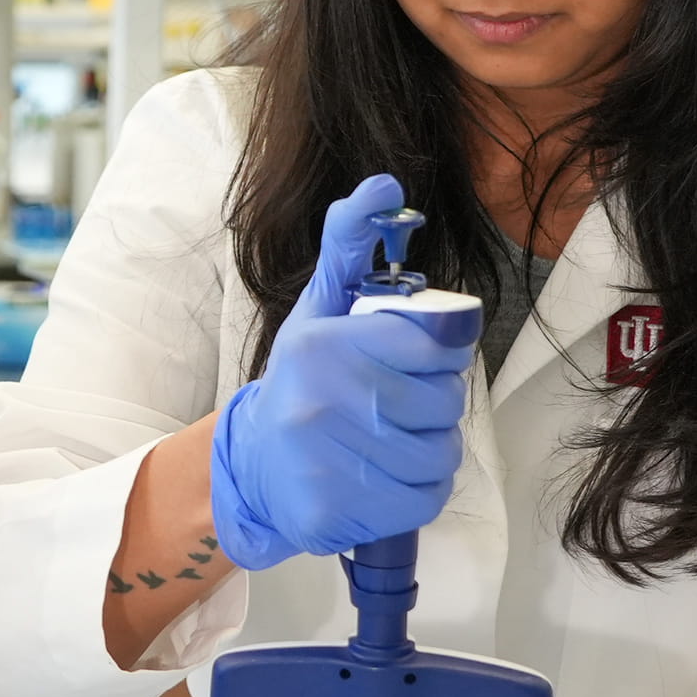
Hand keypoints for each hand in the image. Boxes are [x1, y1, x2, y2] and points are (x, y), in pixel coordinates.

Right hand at [207, 175, 476, 570]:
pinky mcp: (335, 513)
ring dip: (428, 450)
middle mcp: (320, 402)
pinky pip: (424, 499)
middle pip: (443, 403)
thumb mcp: (321, 307)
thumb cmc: (303, 382)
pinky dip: (416, 491)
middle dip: (432, 404)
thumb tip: (384, 183)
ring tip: (388, 441)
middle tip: (396, 404)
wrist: (254, 466)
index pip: (432, 345)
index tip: (411, 360)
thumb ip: (351, 242)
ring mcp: (326, 462)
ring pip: (440, 454)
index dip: (437, 355)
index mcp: (323, 345)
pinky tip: (383, 477)